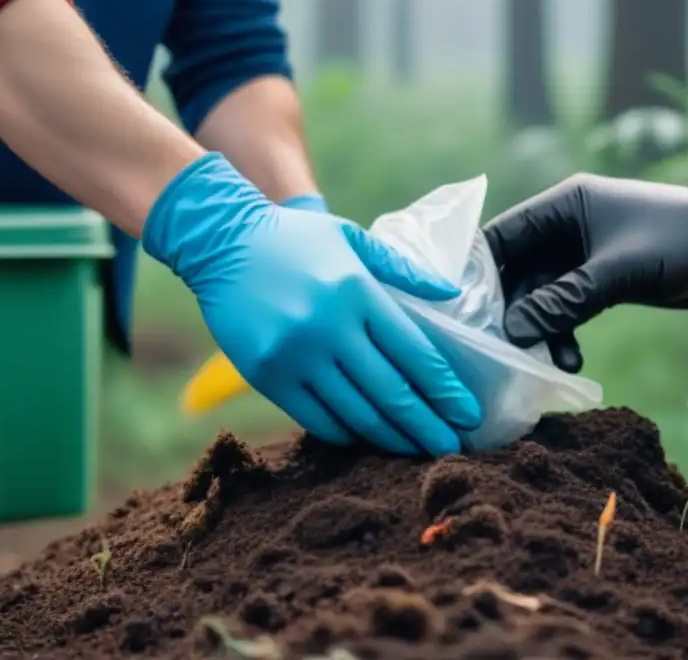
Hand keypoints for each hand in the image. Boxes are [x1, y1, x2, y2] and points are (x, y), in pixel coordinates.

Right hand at [143, 153, 481, 455]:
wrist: (220, 242)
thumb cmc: (295, 238)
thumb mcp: (353, 238)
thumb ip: (404, 269)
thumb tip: (453, 294)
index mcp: (358, 291)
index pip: (414, 352)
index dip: (444, 389)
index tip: (467, 413)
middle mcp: (329, 327)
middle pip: (391, 391)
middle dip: (426, 425)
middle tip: (451, 447)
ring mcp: (295, 355)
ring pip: (356, 412)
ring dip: (391, 437)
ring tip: (417, 450)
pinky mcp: (267, 376)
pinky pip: (316, 418)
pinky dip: (346, 433)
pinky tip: (368, 438)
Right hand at [483, 173, 687, 371]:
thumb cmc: (681, 243)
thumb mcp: (618, 272)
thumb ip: (563, 301)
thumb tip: (512, 331)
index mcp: (565, 205)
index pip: (502, 235)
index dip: (478, 271)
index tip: (460, 312)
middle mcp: (566, 227)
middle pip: (517, 271)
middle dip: (512, 311)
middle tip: (503, 350)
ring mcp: (582, 255)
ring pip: (541, 296)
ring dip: (540, 329)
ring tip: (547, 361)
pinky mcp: (599, 280)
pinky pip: (565, 308)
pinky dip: (563, 332)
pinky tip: (570, 361)